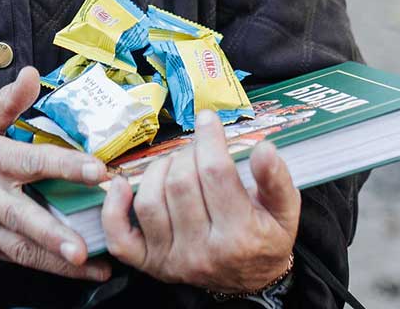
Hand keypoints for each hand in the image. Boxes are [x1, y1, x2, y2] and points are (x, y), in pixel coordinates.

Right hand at [0, 66, 112, 281]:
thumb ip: (6, 102)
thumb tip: (30, 73)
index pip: (31, 162)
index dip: (65, 166)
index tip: (98, 171)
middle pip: (23, 216)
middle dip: (55, 234)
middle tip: (85, 248)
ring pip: (22, 249)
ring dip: (57, 263)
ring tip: (93, 269)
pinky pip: (16, 258)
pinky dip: (46, 267)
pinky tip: (75, 272)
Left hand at [100, 110, 297, 292]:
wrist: (250, 281)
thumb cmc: (266, 238)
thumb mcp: (285, 211)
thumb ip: (277, 180)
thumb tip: (265, 148)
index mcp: (239, 237)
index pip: (215, 175)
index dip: (210, 140)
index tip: (207, 119)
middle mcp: (201, 253)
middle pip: (181, 184)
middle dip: (188, 153)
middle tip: (199, 148)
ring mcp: (171, 260)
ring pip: (150, 201)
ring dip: (158, 170)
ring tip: (176, 164)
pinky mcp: (149, 264)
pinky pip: (119, 237)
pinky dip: (114, 208)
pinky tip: (124, 185)